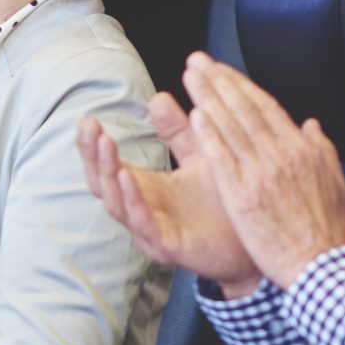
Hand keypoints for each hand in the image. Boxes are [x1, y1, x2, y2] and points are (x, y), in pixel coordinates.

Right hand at [79, 93, 260, 295]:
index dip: (93, 147)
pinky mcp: (169, 246)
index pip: (106, 168)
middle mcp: (142, 211)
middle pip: (102, 184)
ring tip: (104, 144)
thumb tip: (158, 98)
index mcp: (145, 190)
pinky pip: (142, 223)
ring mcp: (152, 231)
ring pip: (116, 204)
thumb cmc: (226, 201)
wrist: (257, 237)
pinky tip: (127, 176)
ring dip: (107, 173)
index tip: (87, 120)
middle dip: (91, 155)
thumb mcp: (200, 156)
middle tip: (88, 127)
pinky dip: (132, 200)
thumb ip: (178, 131)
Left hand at [182, 54, 344, 288]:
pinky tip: (195, 116)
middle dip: (220, 82)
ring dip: (210, 98)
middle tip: (198, 62)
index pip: (267, 107)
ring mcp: (262, 174)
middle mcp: (282, 155)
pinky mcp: (244, 196)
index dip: (241, 86)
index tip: (222, 70)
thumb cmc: (326, 229)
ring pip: (232, 127)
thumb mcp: (335, 182)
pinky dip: (210, 134)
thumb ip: (321, 149)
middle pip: (245, 109)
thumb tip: (311, 125)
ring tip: (192, 77)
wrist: (319, 265)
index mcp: (303, 150)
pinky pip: (223, 158)